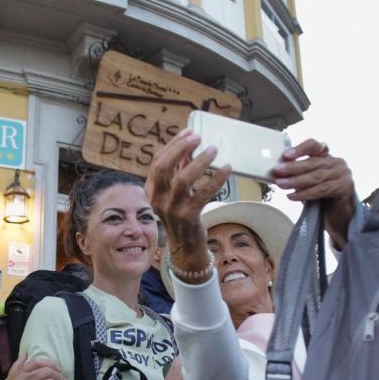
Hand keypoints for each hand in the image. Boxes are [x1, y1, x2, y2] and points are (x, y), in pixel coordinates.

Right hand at [145, 129, 230, 278]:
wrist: (185, 247)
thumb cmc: (183, 215)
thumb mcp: (177, 191)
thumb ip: (181, 169)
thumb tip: (191, 146)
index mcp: (151, 190)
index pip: (158, 162)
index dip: (173, 145)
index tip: (188, 132)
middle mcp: (157, 199)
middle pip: (163, 167)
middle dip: (180, 148)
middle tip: (197, 137)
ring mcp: (172, 209)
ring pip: (182, 180)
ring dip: (199, 162)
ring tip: (213, 150)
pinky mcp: (188, 217)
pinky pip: (203, 194)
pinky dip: (216, 179)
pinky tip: (226, 169)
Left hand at [271, 140, 355, 245]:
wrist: (340, 216)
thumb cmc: (322, 198)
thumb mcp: (309, 182)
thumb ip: (299, 175)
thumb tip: (278, 174)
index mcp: (327, 156)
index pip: (313, 145)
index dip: (300, 149)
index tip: (286, 155)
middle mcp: (336, 162)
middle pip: (312, 162)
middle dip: (293, 167)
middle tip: (277, 170)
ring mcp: (343, 174)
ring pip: (316, 176)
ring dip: (296, 181)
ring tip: (281, 184)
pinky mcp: (345, 187)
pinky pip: (322, 189)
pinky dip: (305, 193)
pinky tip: (292, 196)